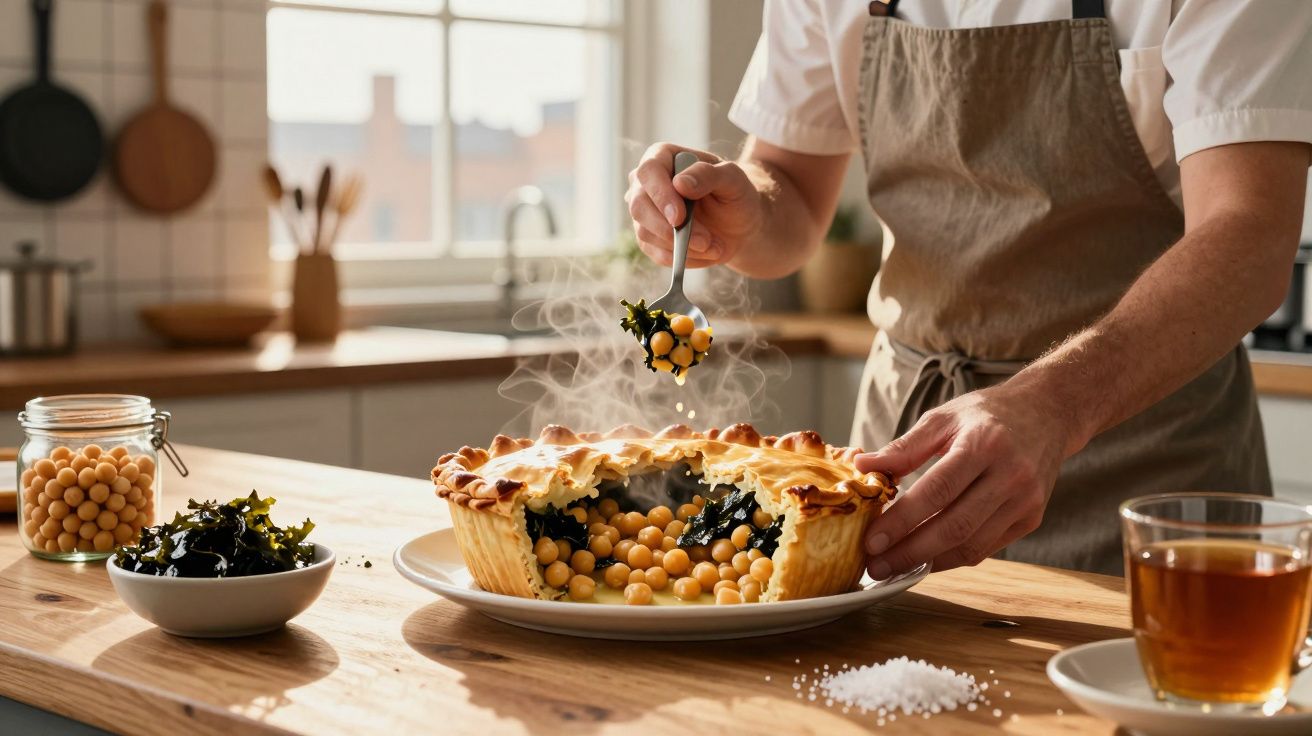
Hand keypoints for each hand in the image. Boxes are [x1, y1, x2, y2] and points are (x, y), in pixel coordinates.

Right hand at [625, 143, 764, 268]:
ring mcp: (644, 212)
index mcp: (663, 157)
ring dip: (684, 247)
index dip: (661, 195)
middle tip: (705, 241)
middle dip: (671, 229)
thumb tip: (680, 183)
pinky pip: (657, 254)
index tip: (679, 217)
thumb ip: (709, 175)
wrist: (738, 223)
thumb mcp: (733, 179)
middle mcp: (646, 184)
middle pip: (639, 206)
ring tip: (715, 246)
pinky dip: (684, 259)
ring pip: (646, 233)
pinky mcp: (649, 239)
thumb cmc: (734, 193)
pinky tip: (706, 253)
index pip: (649, 172)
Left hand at [855, 384, 1080, 577]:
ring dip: (929, 562)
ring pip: (972, 545)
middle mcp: (1011, 475)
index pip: (937, 491)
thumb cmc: (989, 413)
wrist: (1048, 412)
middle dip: (910, 552)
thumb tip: (864, 467)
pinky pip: (986, 547)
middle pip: (955, 526)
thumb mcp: (944, 418)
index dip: (902, 521)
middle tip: (875, 567)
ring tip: (894, 568)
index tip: (871, 541)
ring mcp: (1025, 500)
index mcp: (985, 444)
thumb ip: (904, 447)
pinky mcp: (1032, 518)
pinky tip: (925, 559)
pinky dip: (952, 557)